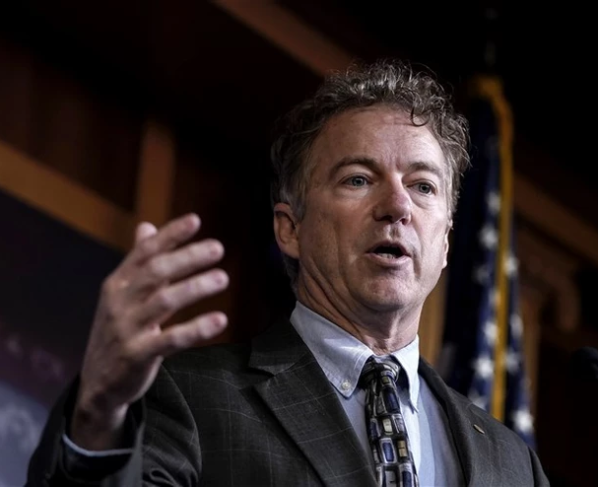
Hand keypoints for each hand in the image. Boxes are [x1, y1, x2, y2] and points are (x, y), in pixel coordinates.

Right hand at [70, 213, 227, 449]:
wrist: (97, 383)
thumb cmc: (118, 331)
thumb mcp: (121, 295)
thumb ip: (138, 262)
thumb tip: (147, 227)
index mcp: (118, 283)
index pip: (145, 252)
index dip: (170, 235)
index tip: (195, 220)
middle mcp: (119, 301)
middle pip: (155, 272)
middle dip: (187, 257)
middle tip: (217, 248)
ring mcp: (126, 328)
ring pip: (164, 301)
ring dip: (195, 287)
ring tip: (222, 278)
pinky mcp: (137, 355)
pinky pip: (170, 339)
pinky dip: (196, 328)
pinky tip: (220, 320)